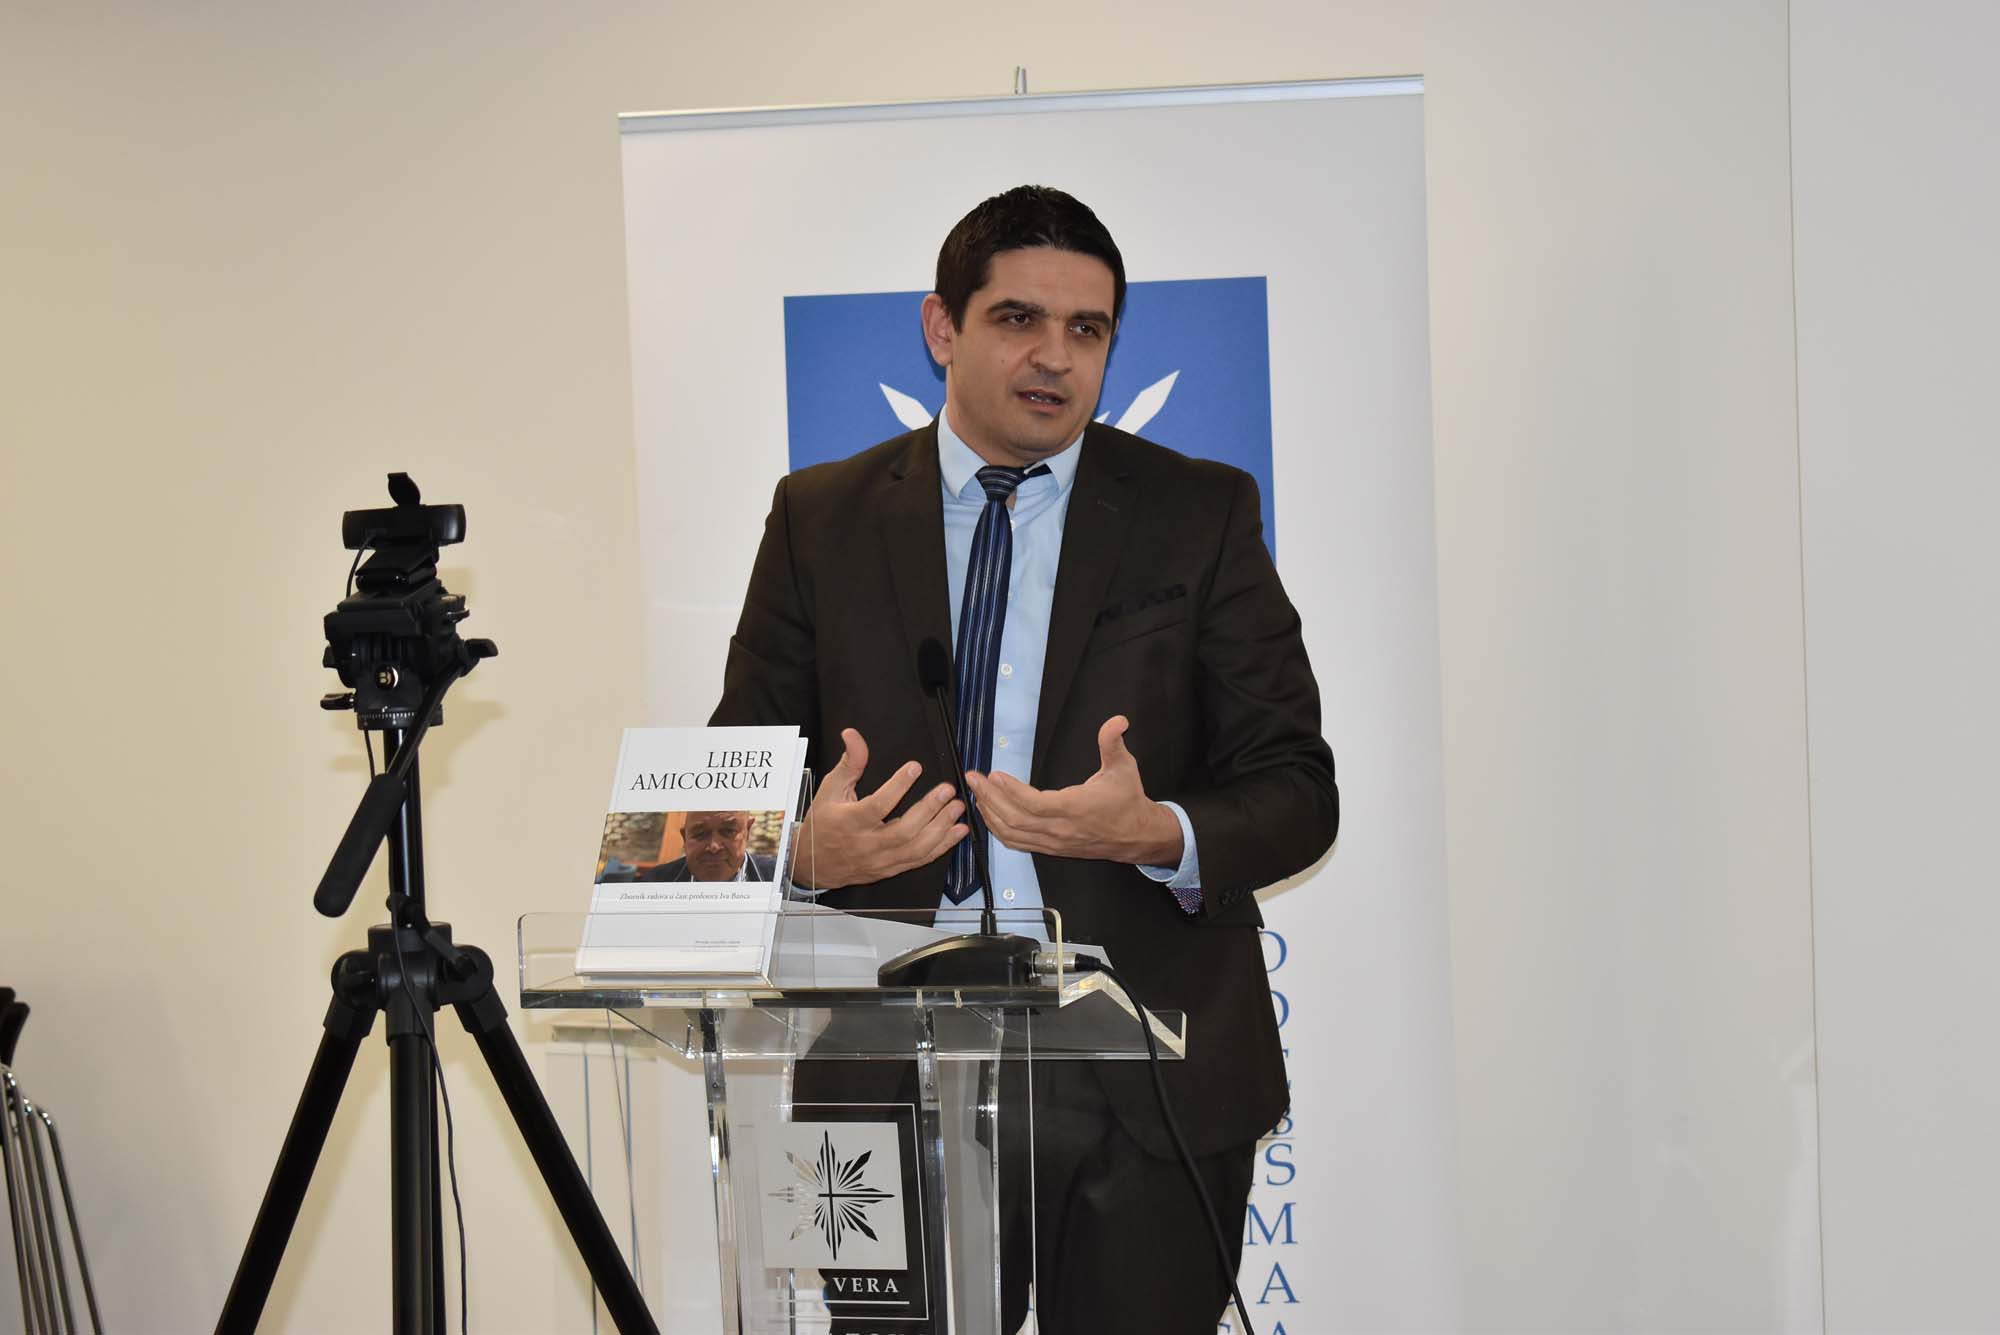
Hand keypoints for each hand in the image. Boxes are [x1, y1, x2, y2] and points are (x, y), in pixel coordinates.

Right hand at [793, 728, 967, 889]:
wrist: (814, 864)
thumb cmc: (823, 824)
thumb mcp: (831, 789)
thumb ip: (849, 762)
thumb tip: (853, 735)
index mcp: (851, 822)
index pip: (878, 805)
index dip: (898, 786)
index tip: (915, 768)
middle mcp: (868, 843)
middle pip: (904, 830)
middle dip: (929, 809)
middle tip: (947, 790)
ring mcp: (881, 859)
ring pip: (916, 848)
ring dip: (941, 828)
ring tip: (957, 808)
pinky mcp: (891, 868)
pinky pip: (920, 860)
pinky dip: (942, 847)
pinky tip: (957, 831)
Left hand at [967, 716, 1183, 865]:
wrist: (1137, 836)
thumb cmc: (1127, 801)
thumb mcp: (1124, 768)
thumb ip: (1113, 743)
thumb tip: (1117, 720)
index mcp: (1075, 809)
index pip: (1034, 804)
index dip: (1010, 790)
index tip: (993, 774)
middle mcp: (1060, 829)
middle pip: (1014, 819)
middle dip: (989, 798)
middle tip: (973, 778)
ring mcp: (1054, 842)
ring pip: (1012, 834)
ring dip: (990, 814)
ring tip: (977, 793)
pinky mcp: (1051, 848)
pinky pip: (1018, 843)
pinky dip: (999, 830)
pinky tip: (990, 814)